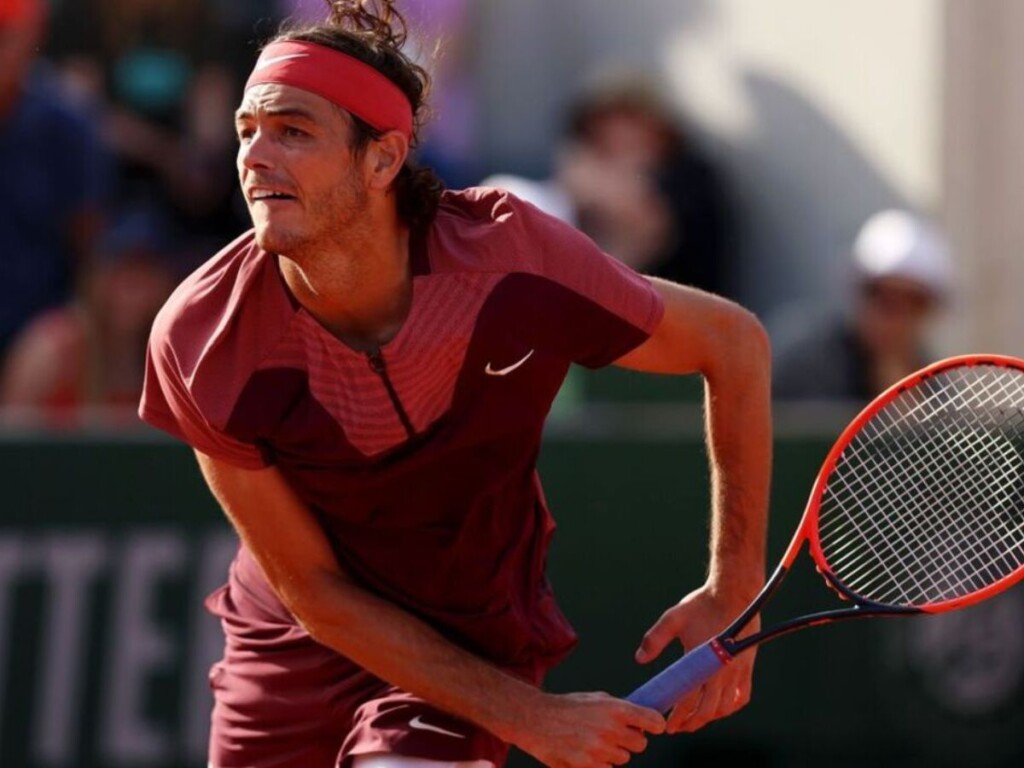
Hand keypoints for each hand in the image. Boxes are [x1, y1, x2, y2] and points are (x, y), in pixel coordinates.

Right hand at [509, 691, 664, 767]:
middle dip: (630, 741)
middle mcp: (610, 729)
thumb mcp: (595, 698)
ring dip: (613, 753)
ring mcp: (599, 750)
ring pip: (623, 759)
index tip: (654, 727)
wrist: (536, 719)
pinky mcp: (588, 766)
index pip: (652, 721)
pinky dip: (600, 764)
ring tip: (593, 742)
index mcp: (615, 709)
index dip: (655, 725)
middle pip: (640, 745)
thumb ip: (619, 708)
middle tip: (616, 735)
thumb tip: (639, 719)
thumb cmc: (566, 707)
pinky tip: (586, 753)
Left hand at [634, 583, 760, 733]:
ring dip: (709, 718)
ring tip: (694, 720)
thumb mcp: (673, 618)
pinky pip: (741, 697)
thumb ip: (654, 639)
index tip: (666, 725)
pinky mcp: (747, 668)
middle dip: (690, 723)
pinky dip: (730, 707)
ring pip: (724, 708)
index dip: (677, 716)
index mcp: (702, 661)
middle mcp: (722, 670)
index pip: (688, 699)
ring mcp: (737, 671)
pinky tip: (718, 708)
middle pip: (707, 710)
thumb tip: (639, 659)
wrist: (734, 592)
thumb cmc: (702, 605)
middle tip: (676, 728)